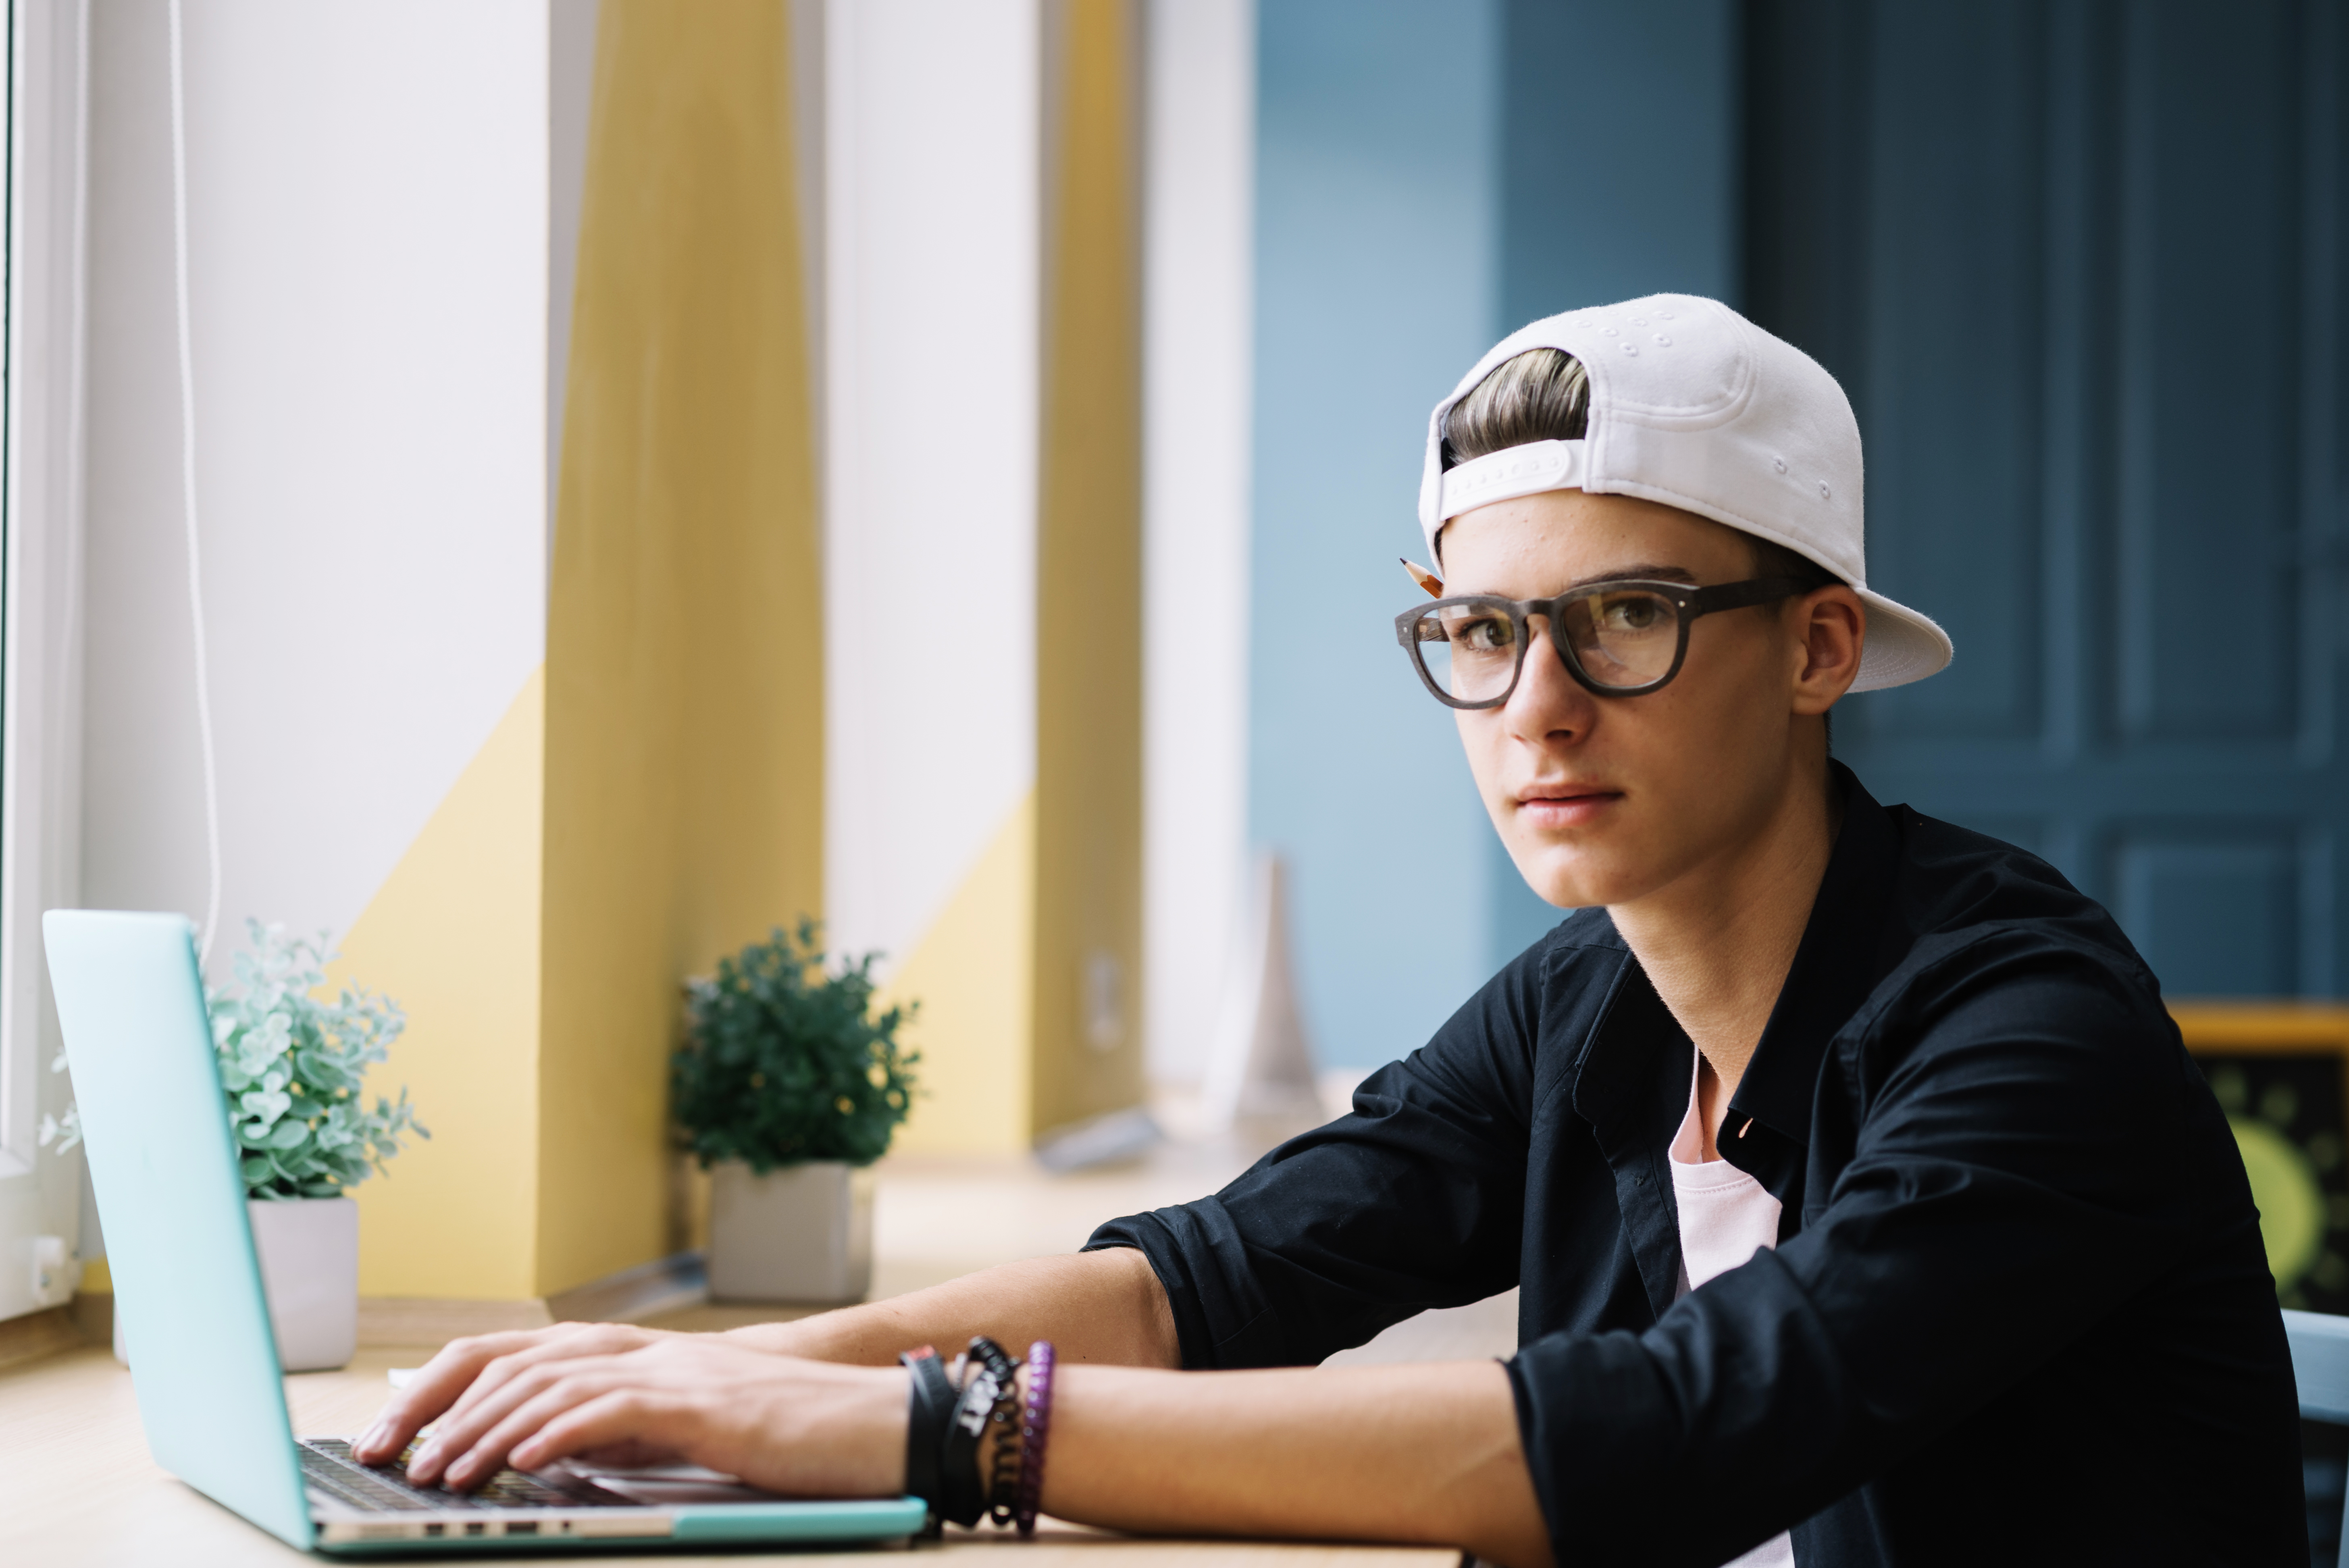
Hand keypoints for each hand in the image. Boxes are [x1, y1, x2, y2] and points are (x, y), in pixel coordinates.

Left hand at [392, 1336, 909, 1496]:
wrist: (864, 1422)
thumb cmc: (777, 1435)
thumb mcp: (674, 1431)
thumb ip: (611, 1431)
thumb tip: (537, 1450)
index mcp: (628, 1357)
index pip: (509, 1355)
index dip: (441, 1391)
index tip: (393, 1437)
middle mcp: (640, 1352)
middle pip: (515, 1362)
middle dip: (441, 1410)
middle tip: (392, 1458)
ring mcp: (670, 1372)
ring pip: (554, 1386)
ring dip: (487, 1429)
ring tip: (444, 1469)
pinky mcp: (700, 1402)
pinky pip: (615, 1408)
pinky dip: (562, 1431)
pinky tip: (524, 1458)